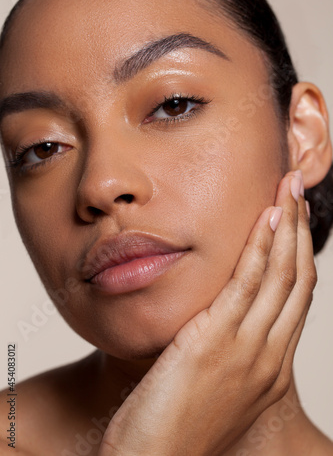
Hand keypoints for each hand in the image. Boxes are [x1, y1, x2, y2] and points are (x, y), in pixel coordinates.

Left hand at [98, 171, 315, 455]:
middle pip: (297, 279)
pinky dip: (261, 247)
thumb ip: (225, 348)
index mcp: (271, 367)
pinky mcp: (216, 341)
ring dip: (287, 226)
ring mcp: (247, 349)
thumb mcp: (213, 383)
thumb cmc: (177, 425)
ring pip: (280, 275)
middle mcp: (269, 356)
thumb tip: (219, 316)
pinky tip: (266, 218)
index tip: (295, 220)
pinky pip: (248, 283)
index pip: (296, 299)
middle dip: (300, 229)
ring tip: (287, 189)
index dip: (300, 253)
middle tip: (297, 190)